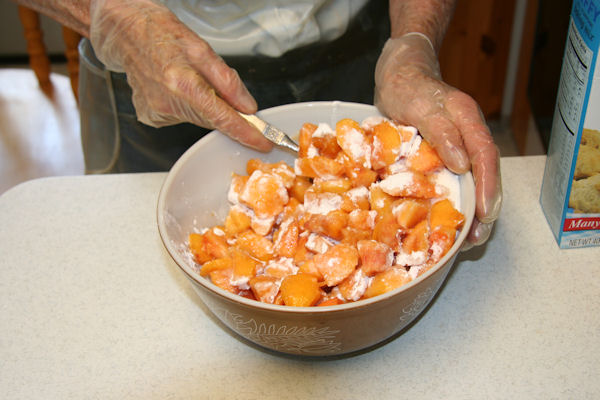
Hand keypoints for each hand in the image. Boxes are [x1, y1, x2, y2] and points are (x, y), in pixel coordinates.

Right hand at [89, 0, 271, 150]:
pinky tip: (174, 88)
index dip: (246, 133)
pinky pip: (181, 117)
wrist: (125, 32)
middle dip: (224, 111)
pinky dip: (186, 105)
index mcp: (183, 83)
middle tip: (218, 89)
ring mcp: (157, 112)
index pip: (223, 117)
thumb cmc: (160, 33)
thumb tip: (247, 106)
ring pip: (197, 118)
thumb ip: (227, 80)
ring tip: (188, 78)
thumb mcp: (201, 48)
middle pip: (211, 119)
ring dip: (202, 104)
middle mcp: (168, 103)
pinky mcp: (150, 117)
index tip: (263, 142)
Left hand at [374, 33, 501, 246]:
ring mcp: (456, 147)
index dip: (488, 186)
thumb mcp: (419, 106)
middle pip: (485, 175)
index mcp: (467, 121)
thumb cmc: (407, 87)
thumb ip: (441, 131)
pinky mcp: (441, 156)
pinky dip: (450, 202)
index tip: (485, 214)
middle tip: (476, 237)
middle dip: (484, 208)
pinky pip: (451, 181)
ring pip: (470, 182)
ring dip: (470, 210)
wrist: (397, 76)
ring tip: (464, 240)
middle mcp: (467, 136)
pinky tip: (442, 221)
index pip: (486, 156)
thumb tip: (462, 164)